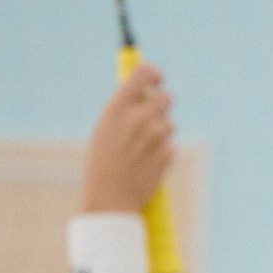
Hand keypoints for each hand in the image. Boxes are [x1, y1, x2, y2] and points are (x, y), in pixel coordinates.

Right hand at [81, 62, 174, 214]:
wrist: (110, 199)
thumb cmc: (102, 163)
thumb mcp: (104, 129)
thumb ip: (123, 108)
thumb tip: (144, 90)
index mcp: (117, 108)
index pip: (143, 74)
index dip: (154, 73)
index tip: (156, 79)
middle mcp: (138, 118)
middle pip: (165, 98)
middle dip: (161, 105)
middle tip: (150, 118)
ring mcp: (155, 136)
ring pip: (169, 124)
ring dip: (160, 132)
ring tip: (140, 149)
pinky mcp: (167, 153)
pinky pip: (170, 144)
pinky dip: (162, 152)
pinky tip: (146, 164)